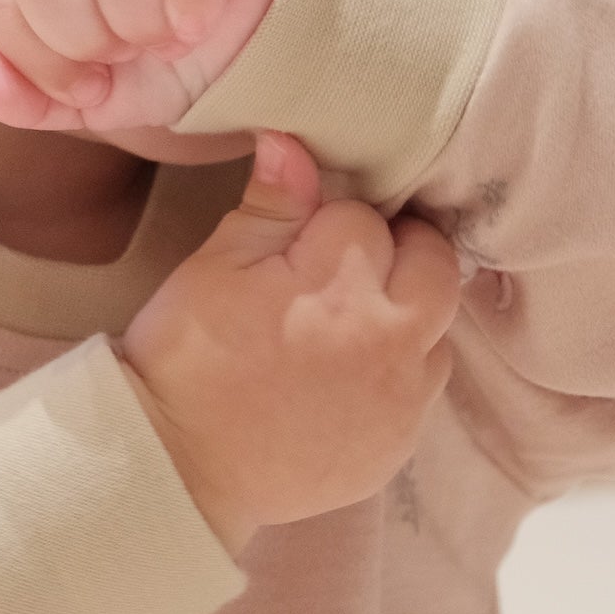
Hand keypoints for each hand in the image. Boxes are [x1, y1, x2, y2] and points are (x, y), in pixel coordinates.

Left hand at [0, 0, 283, 135]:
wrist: (258, 33)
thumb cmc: (163, 51)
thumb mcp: (95, 94)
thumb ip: (30, 97)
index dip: (40, 59)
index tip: (89, 82)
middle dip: (86, 40)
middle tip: (128, 52)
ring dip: (143, 24)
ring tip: (169, 37)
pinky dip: (192, 6)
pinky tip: (201, 20)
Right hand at [121, 133, 458, 551]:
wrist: (176, 469)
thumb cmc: (185, 363)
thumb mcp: (212, 270)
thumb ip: (269, 208)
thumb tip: (294, 144)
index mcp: (341, 285)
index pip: (366, 215)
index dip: (329, 221)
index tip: (298, 243)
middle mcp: (389, 340)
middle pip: (436, 262)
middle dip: (398, 250)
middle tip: (343, 267)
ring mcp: (401, 399)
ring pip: (439, 326)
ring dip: (405, 312)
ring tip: (344, 327)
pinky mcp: (398, 444)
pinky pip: (422, 387)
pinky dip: (397, 371)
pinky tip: (344, 378)